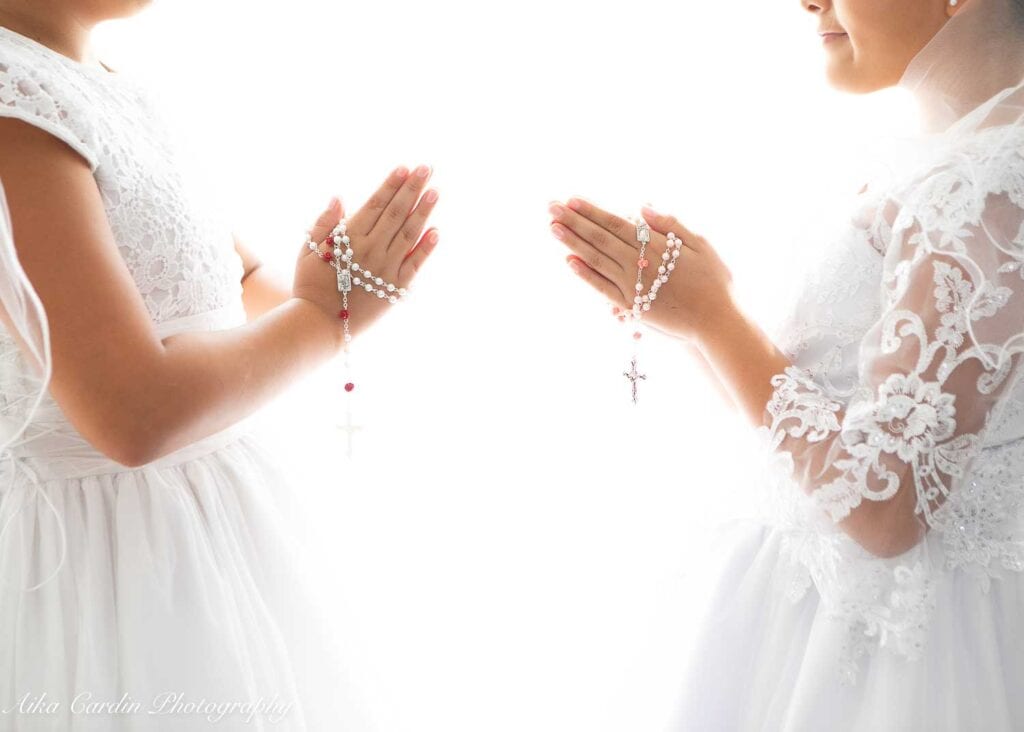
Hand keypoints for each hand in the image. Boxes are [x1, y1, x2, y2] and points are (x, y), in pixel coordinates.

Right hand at [293, 165, 439, 346]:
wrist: (319, 324)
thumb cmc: (310, 286)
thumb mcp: (307, 250)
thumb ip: (324, 224)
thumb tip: (339, 198)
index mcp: (349, 237)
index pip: (376, 204)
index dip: (391, 185)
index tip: (405, 168)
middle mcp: (371, 249)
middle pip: (397, 213)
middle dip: (412, 188)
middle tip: (427, 168)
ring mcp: (386, 268)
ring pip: (409, 234)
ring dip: (424, 211)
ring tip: (435, 191)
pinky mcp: (396, 288)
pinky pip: (415, 264)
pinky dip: (427, 248)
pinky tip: (436, 231)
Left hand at [549, 197, 734, 342]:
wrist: (718, 322)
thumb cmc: (715, 283)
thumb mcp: (701, 246)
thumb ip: (672, 226)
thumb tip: (643, 207)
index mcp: (657, 246)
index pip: (616, 223)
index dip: (592, 212)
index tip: (572, 200)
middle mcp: (641, 264)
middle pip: (600, 238)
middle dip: (574, 221)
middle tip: (551, 207)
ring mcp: (634, 286)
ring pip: (597, 260)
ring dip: (573, 243)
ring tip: (553, 228)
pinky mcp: (632, 307)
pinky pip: (603, 288)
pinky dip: (586, 275)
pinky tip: (570, 261)